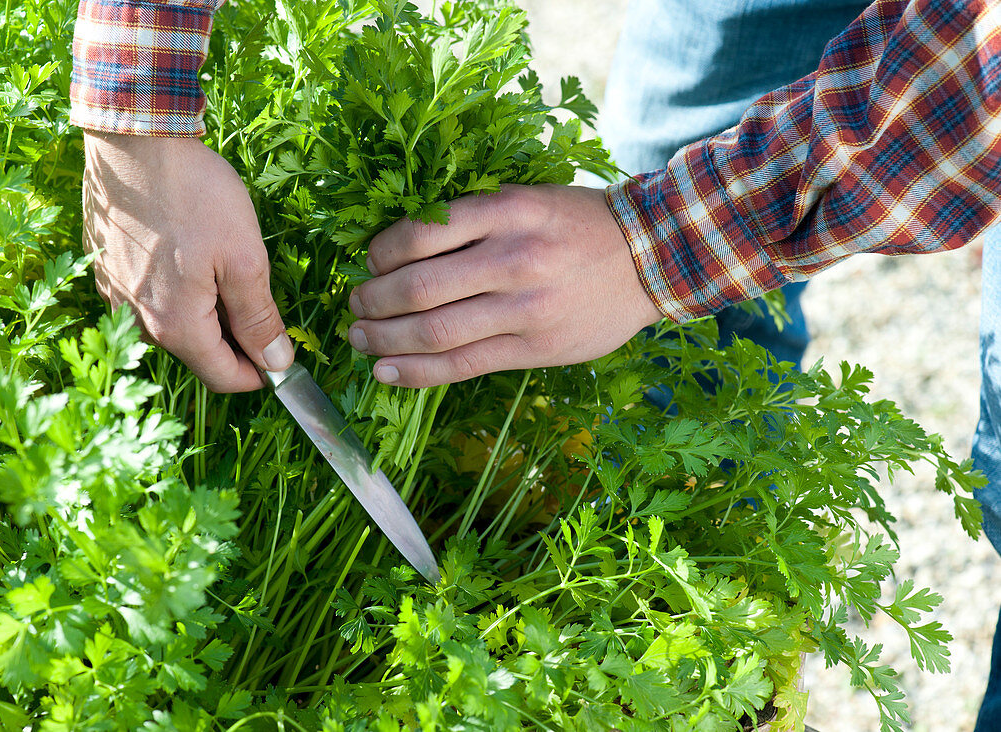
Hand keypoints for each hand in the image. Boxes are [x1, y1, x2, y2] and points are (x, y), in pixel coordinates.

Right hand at [82, 132, 292, 391]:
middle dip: (234, 340)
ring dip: (205, 314)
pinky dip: (177, 292)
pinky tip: (192, 256)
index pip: (221, 377)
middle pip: (197, 352)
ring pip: (173, 325)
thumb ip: (258, 318)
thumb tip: (277, 364)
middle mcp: (136, 321)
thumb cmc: (195, 195)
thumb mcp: (244, 259)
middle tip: (261, 302)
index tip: (282, 357)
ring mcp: (115, 294)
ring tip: (227, 271)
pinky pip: (149, 298)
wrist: (133, 138)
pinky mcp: (105, 268)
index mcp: (175, 326)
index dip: (258, 374)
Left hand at [348, 184, 662, 387]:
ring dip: (384, 338)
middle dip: (373, 300)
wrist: (654, 257)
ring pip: (434, 332)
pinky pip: (462, 365)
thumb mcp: (529, 199)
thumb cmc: (580, 225)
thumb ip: (475, 220)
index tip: (369, 262)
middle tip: (354, 305)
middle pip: (418, 288)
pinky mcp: (534, 348)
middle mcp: (513, 258)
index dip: (381, 253)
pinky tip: (386, 371)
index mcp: (507, 210)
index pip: (422, 233)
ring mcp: (525, 309)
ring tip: (360, 338)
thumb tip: (403, 247)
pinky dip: (416, 372)